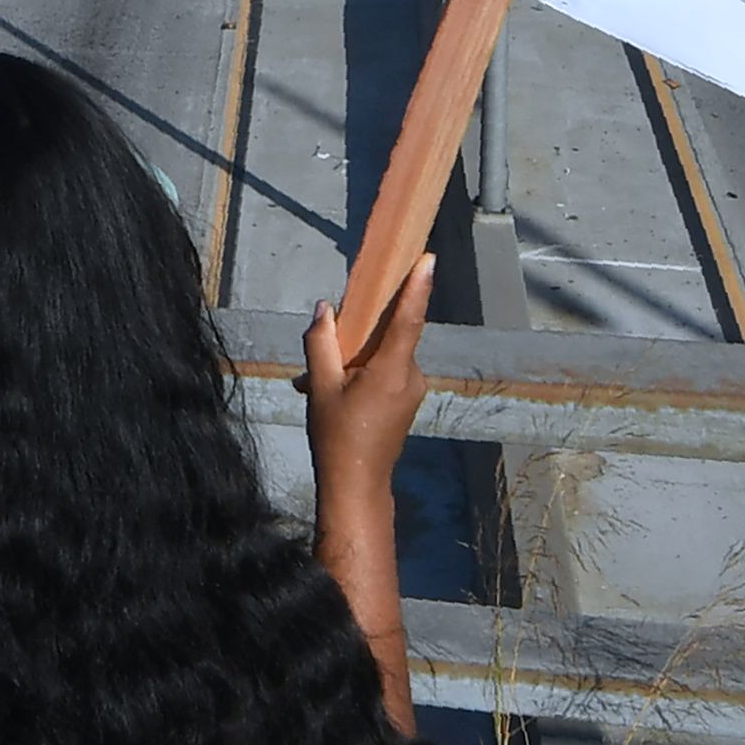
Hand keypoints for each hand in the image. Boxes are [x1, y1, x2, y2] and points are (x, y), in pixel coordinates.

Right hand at [301, 256, 434, 497]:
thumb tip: (324, 310)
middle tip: (320, 357)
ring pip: (383, 356)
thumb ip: (320, 344)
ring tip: (316, 386)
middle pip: (389, 336)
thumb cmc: (337, 436)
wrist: (357, 485)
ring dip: (352, 362)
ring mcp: (412, 390)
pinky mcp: (407, 401)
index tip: (428, 259)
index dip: (418, 287)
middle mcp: (411, 376)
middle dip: (355, 337)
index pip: (409, 319)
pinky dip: (359, 375)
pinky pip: (385, 373)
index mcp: (392, 370)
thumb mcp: (319, 387)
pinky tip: (331, 395)